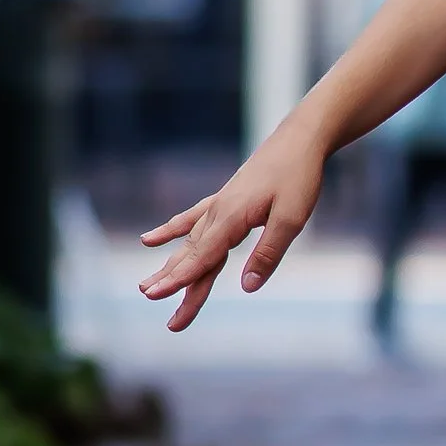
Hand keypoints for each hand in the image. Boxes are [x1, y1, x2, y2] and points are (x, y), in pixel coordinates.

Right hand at [139, 125, 326, 330]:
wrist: (300, 139)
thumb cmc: (299, 177)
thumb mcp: (291, 219)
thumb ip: (268, 254)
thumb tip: (247, 287)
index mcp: (232, 218)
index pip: (202, 257)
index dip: (179, 280)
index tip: (155, 297)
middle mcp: (218, 213)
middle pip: (193, 256)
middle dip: (174, 283)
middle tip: (154, 307)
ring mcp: (219, 206)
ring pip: (190, 243)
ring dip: (170, 266)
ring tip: (145, 287)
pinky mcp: (225, 200)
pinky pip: (192, 219)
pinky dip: (171, 230)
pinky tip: (150, 240)